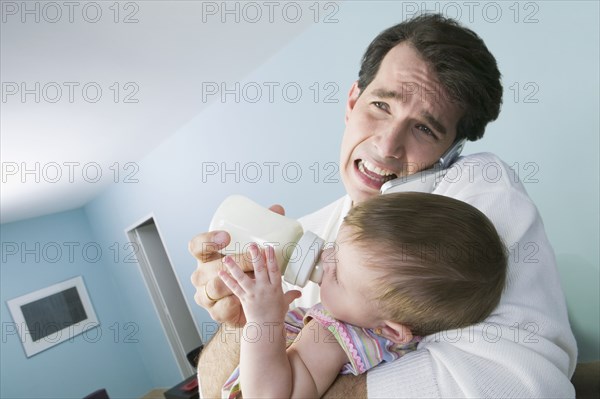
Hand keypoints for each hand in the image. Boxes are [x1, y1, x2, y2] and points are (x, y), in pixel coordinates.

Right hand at [189, 204, 285, 325]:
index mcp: (207, 257)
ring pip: (216, 287)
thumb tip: (277, 209)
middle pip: (212, 266)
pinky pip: (222, 306)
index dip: (208, 240)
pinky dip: (233, 302)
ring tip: (254, 273)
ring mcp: (206, 294)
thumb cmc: (245, 273)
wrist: (250, 306)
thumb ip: (263, 230)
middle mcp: (203, 274)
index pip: (197, 245)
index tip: (227, 236)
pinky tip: (243, 297)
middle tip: (255, 255)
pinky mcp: (215, 312)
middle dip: (236, 261)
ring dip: (235, 281)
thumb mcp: (250, 252)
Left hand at [219, 244, 300, 322]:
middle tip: (252, 245)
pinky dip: (227, 280)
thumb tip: (299, 292)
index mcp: (275, 287)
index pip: (274, 270)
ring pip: (243, 278)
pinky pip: (234, 288)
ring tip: (227, 258)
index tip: (268, 247)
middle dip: (256, 257)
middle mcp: (264, 288)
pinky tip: (220, 272)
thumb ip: (291, 295)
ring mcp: (253, 293)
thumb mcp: (285, 303)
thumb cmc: (276, 315)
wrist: (266, 328)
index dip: (272, 258)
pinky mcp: (244, 299)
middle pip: (260, 270)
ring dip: (234, 267)